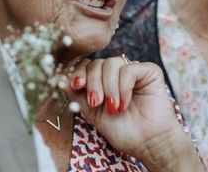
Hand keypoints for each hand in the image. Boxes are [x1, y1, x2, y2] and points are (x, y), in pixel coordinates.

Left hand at [67, 57, 203, 170]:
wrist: (148, 143)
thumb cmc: (123, 131)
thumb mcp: (93, 114)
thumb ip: (77, 96)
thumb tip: (58, 78)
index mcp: (103, 81)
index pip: (86, 66)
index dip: (79, 72)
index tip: (75, 85)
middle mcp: (117, 73)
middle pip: (96, 63)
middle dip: (93, 83)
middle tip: (96, 102)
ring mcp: (133, 70)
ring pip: (111, 63)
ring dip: (108, 87)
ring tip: (113, 107)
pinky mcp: (149, 71)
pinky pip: (128, 69)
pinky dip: (123, 87)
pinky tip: (124, 103)